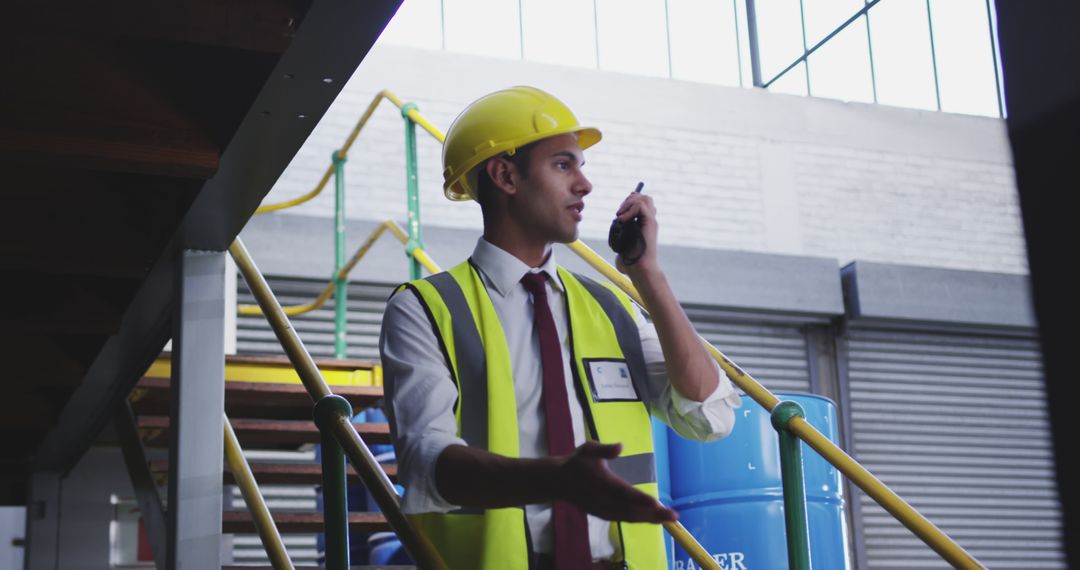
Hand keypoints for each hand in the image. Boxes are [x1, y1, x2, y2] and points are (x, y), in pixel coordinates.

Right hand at [556, 442, 676, 523]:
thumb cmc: (576, 463)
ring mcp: (604, 510)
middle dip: (653, 514)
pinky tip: (653, 519)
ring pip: (630, 517)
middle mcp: (604, 500)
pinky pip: (624, 519)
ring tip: (668, 519)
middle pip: (632, 509)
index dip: (641, 500)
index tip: (657, 504)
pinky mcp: (603, 515)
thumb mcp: (587, 449)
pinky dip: (639, 520)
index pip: (625, 493)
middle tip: (673, 516)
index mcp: (602, 482)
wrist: (558, 482)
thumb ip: (603, 449)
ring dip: (649, 519)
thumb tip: (620, 446)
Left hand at [613, 191, 658, 274]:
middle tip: (619, 214)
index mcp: (644, 225)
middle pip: (644, 197)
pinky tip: (623, 221)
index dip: (629, 203)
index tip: (618, 214)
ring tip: (620, 217)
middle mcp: (649, 221)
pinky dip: (629, 210)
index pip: (640, 203)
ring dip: (628, 204)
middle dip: (628, 201)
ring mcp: (651, 221)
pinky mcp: (650, 223)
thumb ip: (620, 242)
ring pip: (644, 198)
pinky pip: (641, 205)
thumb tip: (615, 243)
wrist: (640, 270)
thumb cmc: (630, 264)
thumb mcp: (621, 248)